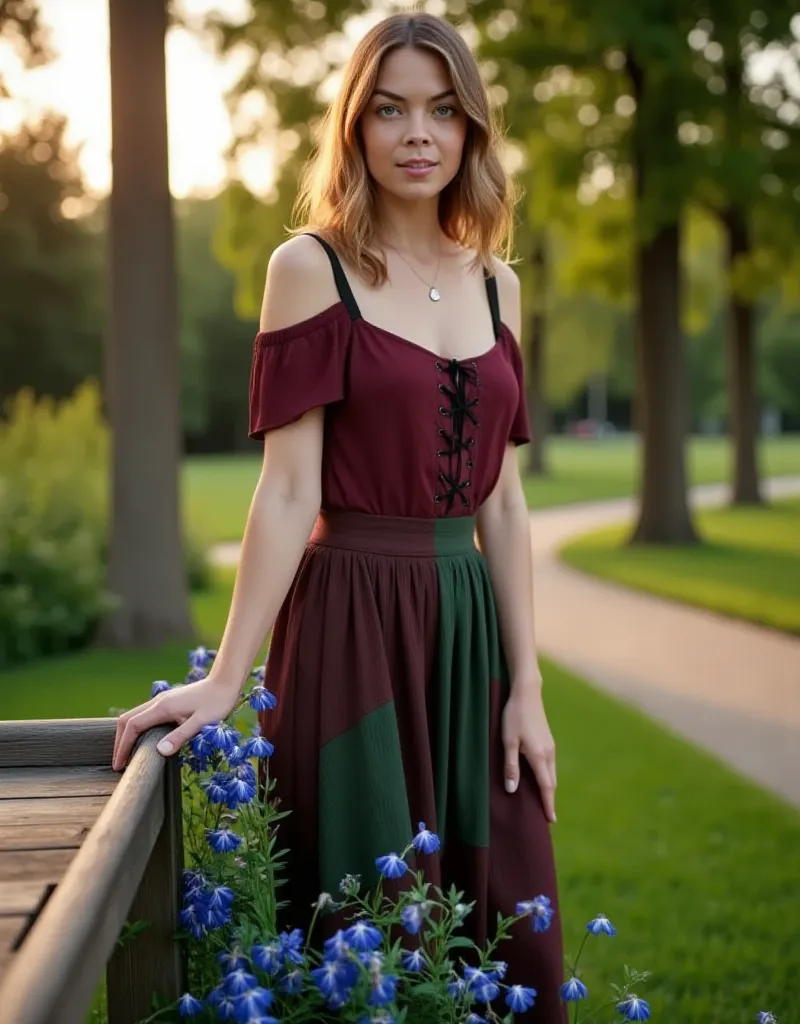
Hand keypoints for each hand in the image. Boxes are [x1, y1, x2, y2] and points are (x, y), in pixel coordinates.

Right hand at [112, 677, 241, 770]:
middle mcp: (158, 702)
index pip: (132, 726)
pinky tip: (143, 741)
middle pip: (127, 720)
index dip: (123, 746)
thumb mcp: (202, 722)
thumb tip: (160, 751)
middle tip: (120, 764)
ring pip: (135, 716)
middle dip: (120, 741)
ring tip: (128, 755)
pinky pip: (144, 715)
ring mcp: (162, 700)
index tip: (119, 765)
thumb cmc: (217, 702)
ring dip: (127, 735)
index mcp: (162, 707)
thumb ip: (181, 736)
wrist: (225, 682)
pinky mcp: (168, 702)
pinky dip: (137, 729)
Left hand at [502, 687, 556, 822]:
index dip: (548, 804)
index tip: (551, 820)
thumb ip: (510, 766)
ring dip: (548, 788)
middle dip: (549, 799)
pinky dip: (547, 777)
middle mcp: (548, 753)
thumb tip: (512, 790)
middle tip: (547, 817)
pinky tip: (540, 779)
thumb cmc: (514, 716)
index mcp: (539, 756)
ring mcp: (550, 746)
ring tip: (543, 802)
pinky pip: (550, 765)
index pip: (546, 786)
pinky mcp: (548, 741)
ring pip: (551, 773)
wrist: (526, 693)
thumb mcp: (507, 741)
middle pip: (551, 782)